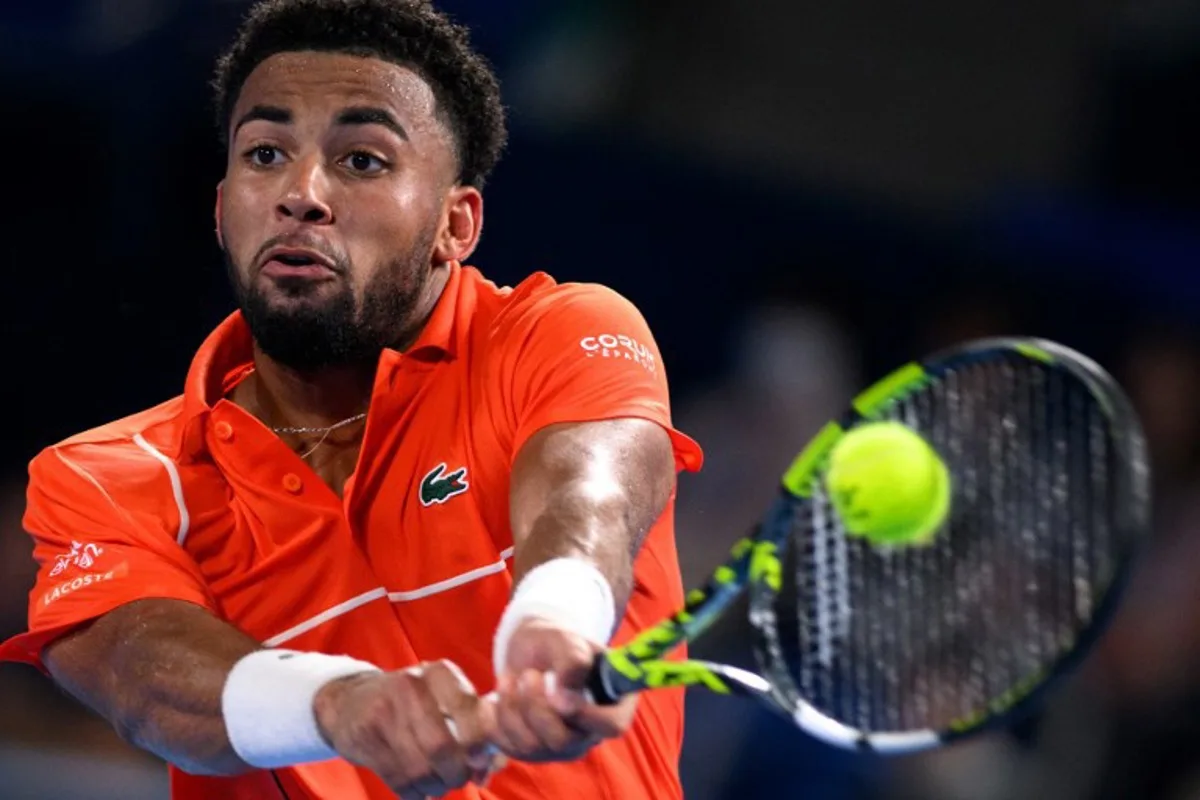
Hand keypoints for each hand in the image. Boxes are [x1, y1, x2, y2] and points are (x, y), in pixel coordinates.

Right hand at [313, 660, 502, 798]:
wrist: (351, 702)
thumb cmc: (414, 706)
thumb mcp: (443, 701)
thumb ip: (473, 728)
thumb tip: (490, 767)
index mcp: (439, 672)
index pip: (468, 709)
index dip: (479, 743)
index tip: (481, 762)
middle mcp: (410, 685)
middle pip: (442, 747)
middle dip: (457, 773)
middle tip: (460, 778)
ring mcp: (382, 711)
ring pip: (419, 767)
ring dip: (436, 785)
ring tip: (439, 783)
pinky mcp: (363, 737)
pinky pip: (398, 779)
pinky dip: (415, 793)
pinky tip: (419, 788)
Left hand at [493, 618, 636, 762]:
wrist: (532, 650)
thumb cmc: (557, 642)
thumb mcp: (567, 641)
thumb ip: (573, 664)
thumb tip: (565, 702)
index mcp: (613, 703)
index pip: (613, 725)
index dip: (588, 716)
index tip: (562, 694)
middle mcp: (589, 732)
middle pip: (565, 742)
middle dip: (537, 706)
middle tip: (529, 674)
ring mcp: (560, 746)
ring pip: (532, 745)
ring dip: (513, 707)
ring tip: (509, 677)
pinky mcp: (530, 751)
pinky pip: (507, 746)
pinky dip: (495, 719)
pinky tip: (495, 697)